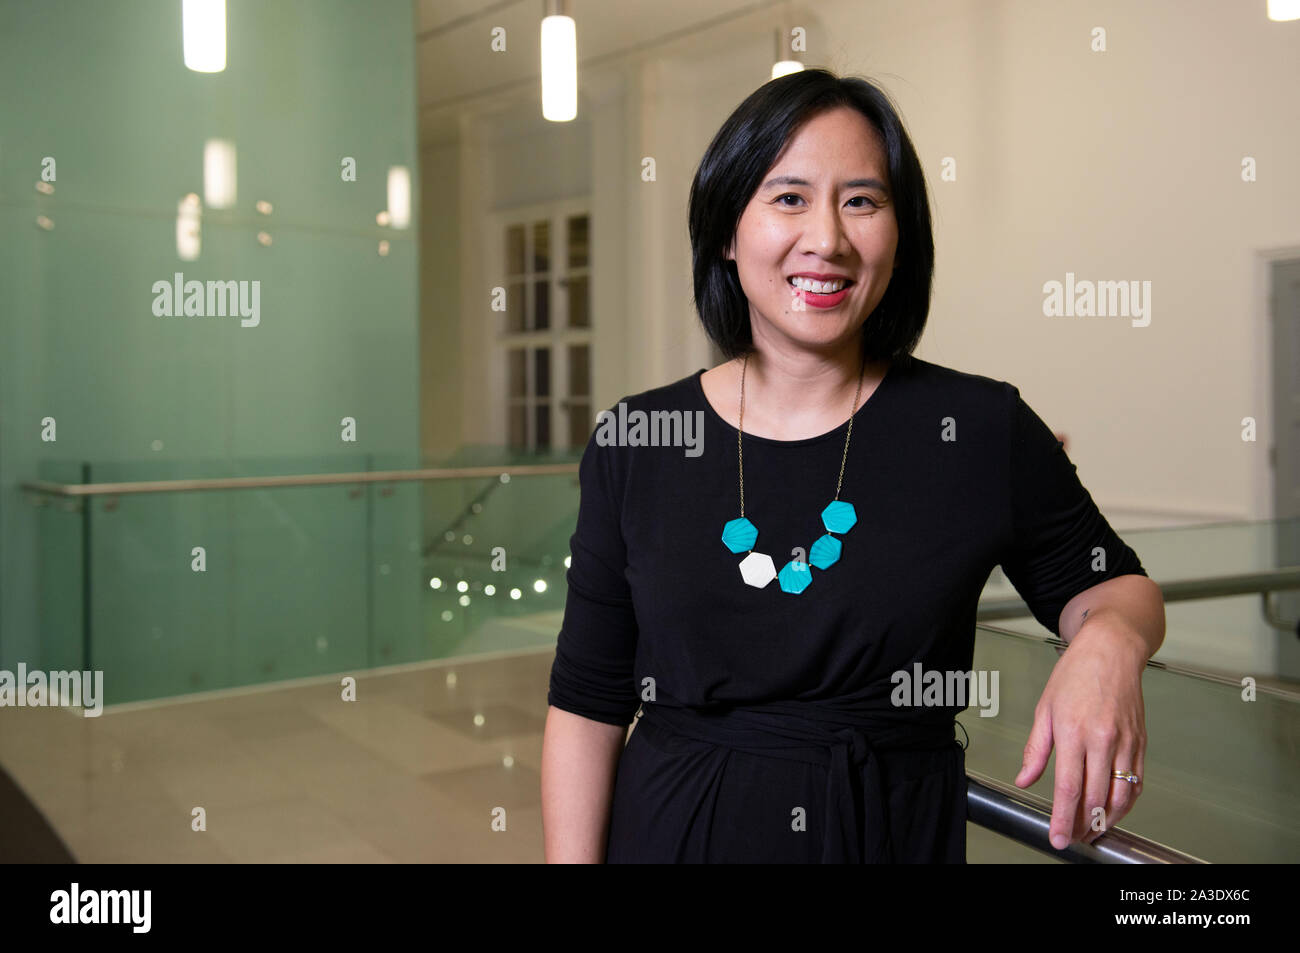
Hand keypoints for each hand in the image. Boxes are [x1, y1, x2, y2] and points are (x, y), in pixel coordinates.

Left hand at [1013, 612, 1147, 849]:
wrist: (1111, 651)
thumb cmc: (1075, 674)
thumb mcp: (1044, 709)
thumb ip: (1035, 750)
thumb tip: (1025, 779)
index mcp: (1073, 732)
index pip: (1069, 788)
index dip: (1063, 818)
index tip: (1057, 837)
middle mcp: (1103, 740)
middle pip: (1095, 797)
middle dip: (1084, 825)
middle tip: (1074, 838)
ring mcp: (1126, 743)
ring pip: (1121, 795)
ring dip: (1107, 819)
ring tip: (1093, 830)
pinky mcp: (1141, 743)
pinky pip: (1137, 782)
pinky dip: (1127, 802)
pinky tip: (1114, 809)